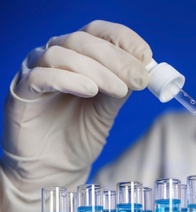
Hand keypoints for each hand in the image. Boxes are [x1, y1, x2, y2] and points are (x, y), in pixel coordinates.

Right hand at [2, 20, 151, 189]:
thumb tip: (142, 71)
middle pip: (83, 41)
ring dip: (97, 70)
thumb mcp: (107, 109)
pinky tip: (90, 91)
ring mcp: (36, 72)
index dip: (123, 39)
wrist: (56, 166)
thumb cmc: (80, 134)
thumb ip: (120, 89)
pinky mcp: (22, 92)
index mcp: (79, 57)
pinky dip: (69, 80)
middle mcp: (56, 58)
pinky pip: (42, 76)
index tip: (144, 55)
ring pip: (63, 54)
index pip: (98, 33)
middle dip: (116, 58)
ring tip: (119, 90)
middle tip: (138, 78)